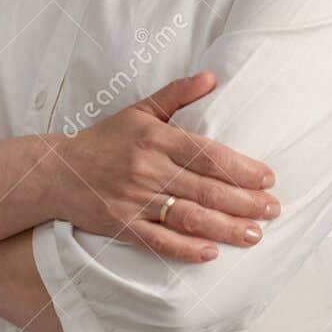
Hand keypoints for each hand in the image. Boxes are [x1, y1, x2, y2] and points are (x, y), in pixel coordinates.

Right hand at [46, 71, 278, 263]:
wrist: (58, 170)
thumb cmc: (105, 139)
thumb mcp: (139, 110)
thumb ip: (177, 94)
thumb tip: (213, 77)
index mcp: (154, 138)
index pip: (206, 154)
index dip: (241, 168)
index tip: (268, 178)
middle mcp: (146, 168)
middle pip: (205, 188)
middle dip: (244, 202)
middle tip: (273, 210)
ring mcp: (133, 198)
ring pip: (188, 216)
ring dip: (225, 227)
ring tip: (255, 234)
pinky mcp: (121, 224)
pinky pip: (157, 240)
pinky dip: (184, 248)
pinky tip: (210, 253)